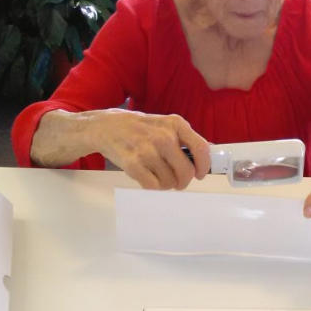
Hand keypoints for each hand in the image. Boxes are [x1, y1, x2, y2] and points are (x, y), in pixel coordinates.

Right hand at [93, 109, 210, 189]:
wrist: (106, 127)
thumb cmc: (139, 128)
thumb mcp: (165, 124)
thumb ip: (184, 139)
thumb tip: (204, 158)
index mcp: (175, 124)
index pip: (200, 148)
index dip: (203, 166)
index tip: (200, 173)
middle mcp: (163, 136)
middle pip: (186, 171)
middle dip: (183, 181)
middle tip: (177, 181)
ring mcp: (147, 150)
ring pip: (170, 182)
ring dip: (167, 184)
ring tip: (158, 175)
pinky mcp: (133, 164)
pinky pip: (153, 186)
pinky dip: (154, 186)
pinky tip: (149, 177)